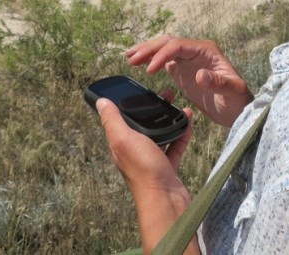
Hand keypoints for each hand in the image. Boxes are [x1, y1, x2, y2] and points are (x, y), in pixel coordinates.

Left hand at [97, 96, 197, 253]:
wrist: (166, 200)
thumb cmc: (144, 170)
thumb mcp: (124, 139)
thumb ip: (113, 120)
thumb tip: (101, 102)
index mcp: (121, 142)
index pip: (122, 117)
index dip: (130, 102)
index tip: (141, 89)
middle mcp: (134, 149)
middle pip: (143, 123)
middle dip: (154, 108)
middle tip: (167, 94)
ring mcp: (151, 158)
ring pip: (160, 132)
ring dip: (169, 118)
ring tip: (180, 106)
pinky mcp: (167, 165)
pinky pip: (175, 145)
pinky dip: (181, 133)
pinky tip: (188, 123)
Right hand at [127, 36, 252, 127]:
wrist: (237, 111)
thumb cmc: (238, 101)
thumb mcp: (233, 92)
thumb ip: (218, 83)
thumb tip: (200, 75)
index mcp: (206, 51)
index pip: (179, 46)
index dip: (163, 54)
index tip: (150, 69)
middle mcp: (195, 51)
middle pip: (168, 43)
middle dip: (150, 49)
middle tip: (132, 59)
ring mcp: (187, 60)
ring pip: (163, 49)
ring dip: (147, 51)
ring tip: (129, 57)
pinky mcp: (182, 71)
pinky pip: (163, 61)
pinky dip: (150, 60)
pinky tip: (138, 63)